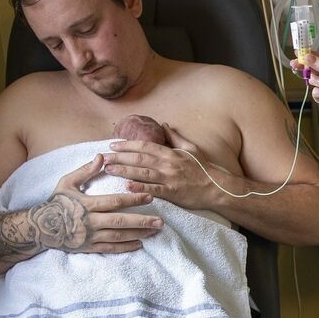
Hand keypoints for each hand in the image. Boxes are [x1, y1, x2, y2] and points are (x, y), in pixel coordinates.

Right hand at [43, 154, 162, 252]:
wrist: (40, 228)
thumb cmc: (56, 202)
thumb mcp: (67, 182)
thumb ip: (86, 170)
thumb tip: (102, 156)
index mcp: (88, 204)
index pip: (115, 201)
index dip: (133, 198)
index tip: (150, 197)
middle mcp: (91, 222)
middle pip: (121, 222)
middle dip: (142, 221)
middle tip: (160, 221)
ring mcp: (91, 236)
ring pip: (119, 236)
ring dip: (138, 234)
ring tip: (155, 231)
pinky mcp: (90, 247)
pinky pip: (111, 249)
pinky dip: (126, 247)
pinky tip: (140, 244)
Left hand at [104, 125, 224, 209]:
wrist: (216, 187)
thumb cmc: (203, 168)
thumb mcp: (191, 148)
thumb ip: (175, 137)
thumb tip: (164, 125)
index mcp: (170, 152)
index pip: (144, 145)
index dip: (127, 144)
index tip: (113, 145)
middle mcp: (167, 163)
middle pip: (139, 158)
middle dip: (119, 157)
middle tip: (102, 157)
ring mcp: (169, 178)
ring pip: (142, 172)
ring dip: (123, 170)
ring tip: (108, 169)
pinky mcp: (172, 192)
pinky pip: (153, 189)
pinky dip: (139, 187)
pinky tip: (126, 187)